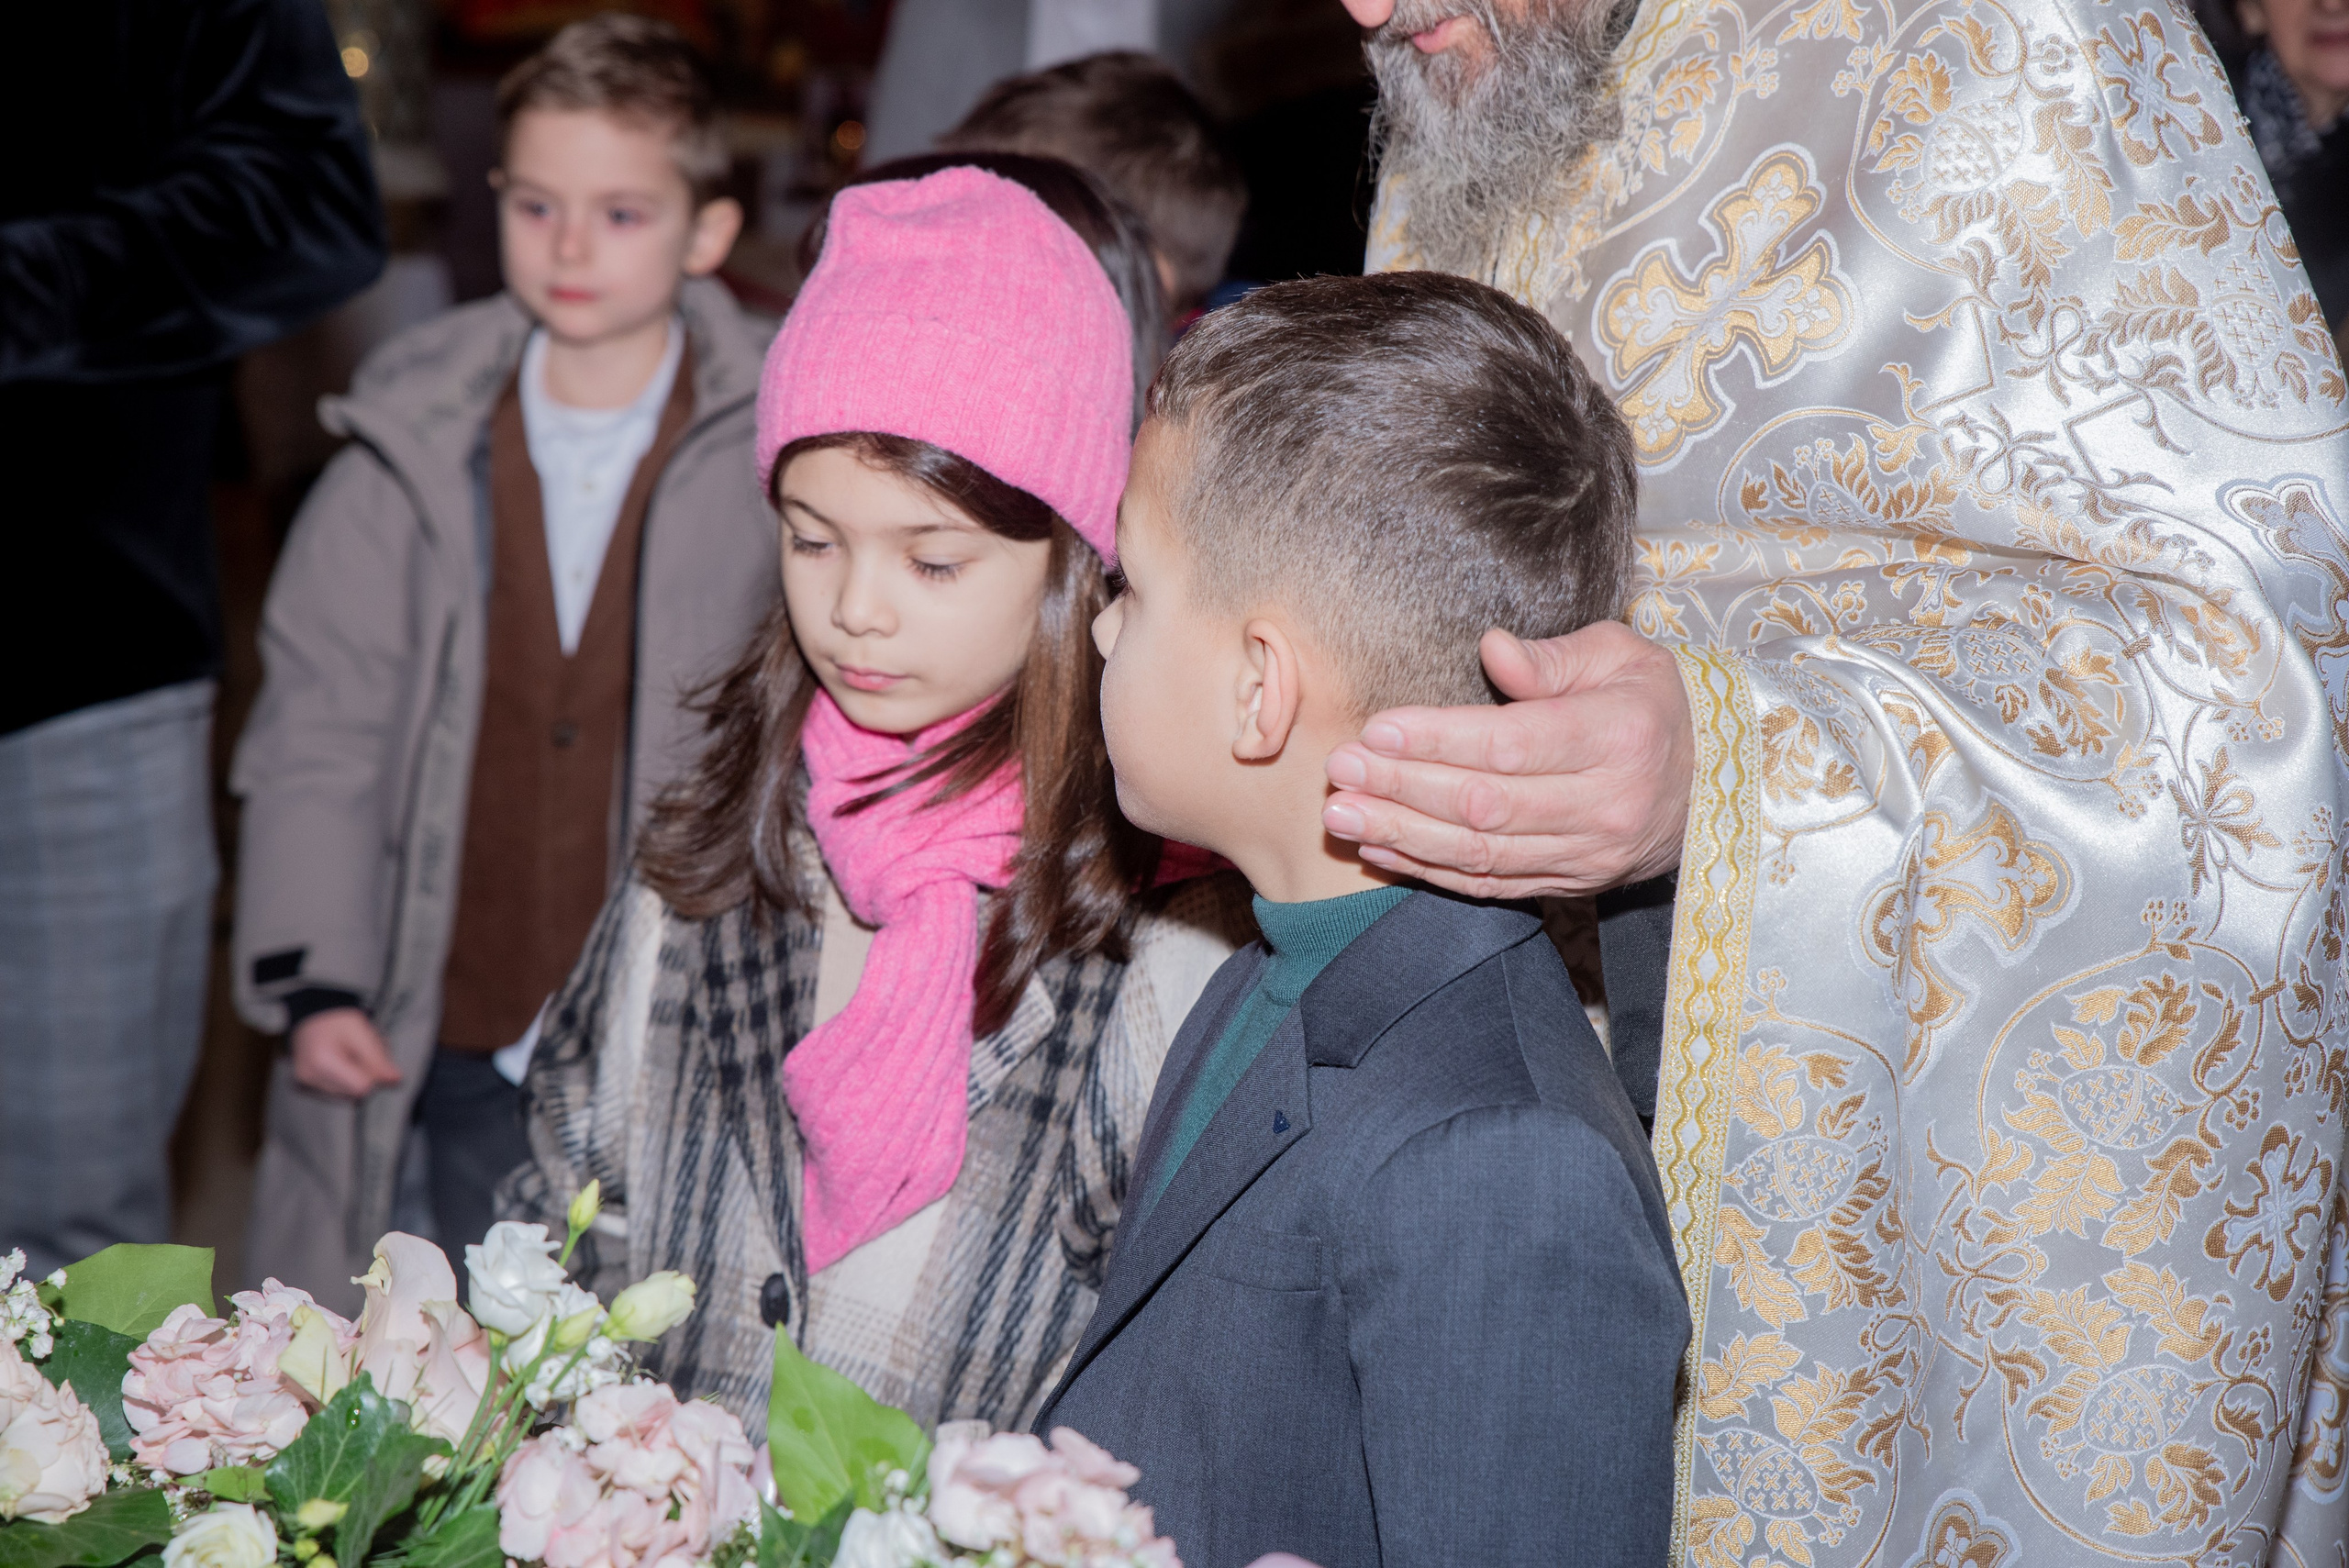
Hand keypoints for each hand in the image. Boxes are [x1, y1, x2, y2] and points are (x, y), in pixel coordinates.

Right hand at [291, 1008, 402, 1097]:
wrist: (313, 1017)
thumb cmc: (336, 1020)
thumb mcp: (361, 1032)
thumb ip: (377, 1058)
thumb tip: (395, 1079)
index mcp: (322, 1062)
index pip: (361, 1087)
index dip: (373, 1074)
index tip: (371, 1058)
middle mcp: (309, 1078)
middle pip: (354, 1093)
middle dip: (364, 1076)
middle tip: (359, 1054)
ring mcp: (306, 1085)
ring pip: (347, 1096)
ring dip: (355, 1079)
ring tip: (350, 1057)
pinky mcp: (306, 1088)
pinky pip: (337, 1093)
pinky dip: (345, 1081)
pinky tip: (341, 1064)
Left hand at [1320, 622, 1695, 898]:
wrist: (1715, 784)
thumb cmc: (1653, 702)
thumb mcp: (1620, 655)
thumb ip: (1552, 657)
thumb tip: (1490, 649)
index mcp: (1620, 737)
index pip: (1513, 744)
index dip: (1438, 741)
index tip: (1377, 730)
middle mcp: (1606, 805)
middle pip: (1486, 804)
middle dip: (1403, 788)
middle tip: (1339, 770)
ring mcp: (1588, 855)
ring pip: (1480, 852)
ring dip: (1401, 834)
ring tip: (1340, 814)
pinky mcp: (1571, 884)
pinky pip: (1490, 885)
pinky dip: (1428, 870)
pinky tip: (1378, 849)